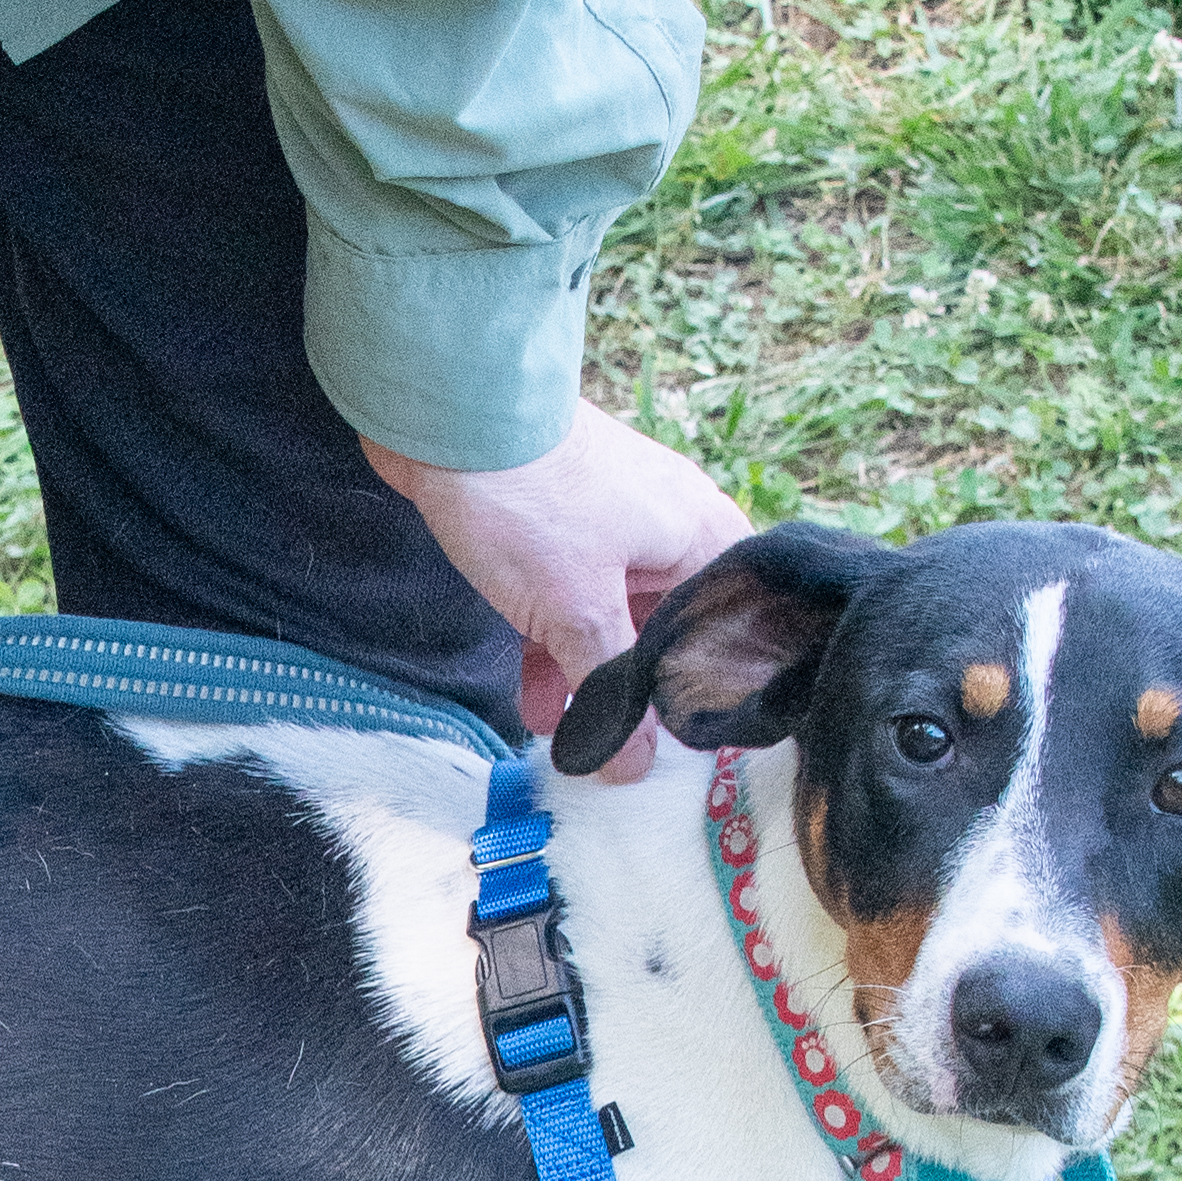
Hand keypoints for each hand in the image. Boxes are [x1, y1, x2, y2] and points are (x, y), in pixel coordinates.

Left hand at [367, 402, 751, 778]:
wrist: (451, 416)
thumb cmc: (530, 499)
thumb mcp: (579, 611)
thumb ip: (612, 689)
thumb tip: (636, 764)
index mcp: (703, 540)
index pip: (730, 632)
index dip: (706, 692)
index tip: (681, 750)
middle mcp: (670, 533)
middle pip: (669, 634)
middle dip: (636, 696)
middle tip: (618, 757)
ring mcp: (613, 530)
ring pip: (612, 624)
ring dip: (586, 682)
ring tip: (565, 743)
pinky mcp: (559, 534)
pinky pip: (569, 606)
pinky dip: (553, 651)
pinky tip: (534, 703)